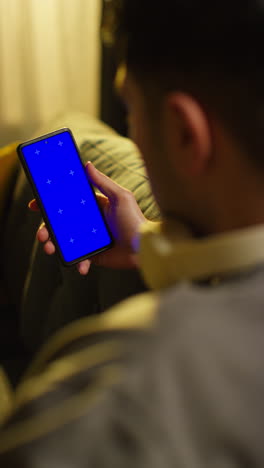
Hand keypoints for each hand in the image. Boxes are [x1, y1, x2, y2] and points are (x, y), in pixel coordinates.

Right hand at [29, 162, 146, 274]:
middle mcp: (88, 222)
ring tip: (50, 250)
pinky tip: (81, 267)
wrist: (144, 247)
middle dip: (46, 229)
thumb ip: (102, 181)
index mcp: (93, 206)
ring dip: (54, 245)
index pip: (66, 202)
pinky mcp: (94, 255)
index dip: (49, 203)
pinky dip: (78, 263)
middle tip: (41, 235)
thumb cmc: (134, 220)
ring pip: (64, 241)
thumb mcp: (120, 196)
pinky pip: (80, 258)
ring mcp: (89, 239)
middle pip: (60, 224)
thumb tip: (86, 163)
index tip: (34, 204)